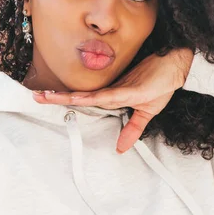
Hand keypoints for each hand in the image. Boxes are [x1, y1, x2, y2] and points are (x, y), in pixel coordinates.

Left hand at [34, 48, 193, 152]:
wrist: (177, 65)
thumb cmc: (162, 83)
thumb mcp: (147, 112)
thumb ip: (133, 129)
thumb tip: (121, 149)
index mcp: (113, 97)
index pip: (84, 101)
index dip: (65, 100)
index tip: (47, 99)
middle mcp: (111, 92)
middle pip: (79, 97)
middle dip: (57, 98)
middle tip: (36, 97)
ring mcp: (117, 89)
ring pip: (86, 95)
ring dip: (66, 96)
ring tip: (45, 96)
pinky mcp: (128, 89)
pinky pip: (104, 96)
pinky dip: (89, 98)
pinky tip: (75, 99)